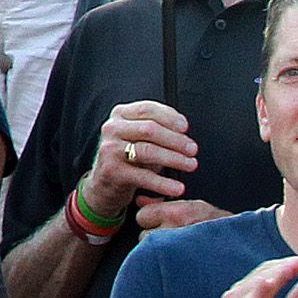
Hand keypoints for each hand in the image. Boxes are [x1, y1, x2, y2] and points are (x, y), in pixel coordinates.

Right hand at [83, 98, 198, 218]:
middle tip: (193, 149)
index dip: (169, 117)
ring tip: (190, 165)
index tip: (185, 127)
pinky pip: (144, 176)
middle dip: (176, 140)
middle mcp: (112, 129)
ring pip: (148, 150)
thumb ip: (157, 129)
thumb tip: (182, 127)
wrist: (104, 184)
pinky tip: (177, 188)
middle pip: (150, 129)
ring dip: (174, 159)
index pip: (147, 109)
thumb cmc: (129, 158)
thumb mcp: (139, 138)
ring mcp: (110, 149)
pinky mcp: (112, 171)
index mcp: (120, 115)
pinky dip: (163, 183)